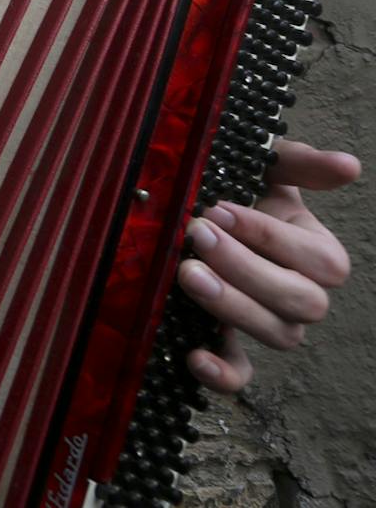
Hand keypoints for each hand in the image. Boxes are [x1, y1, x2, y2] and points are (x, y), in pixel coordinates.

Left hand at [177, 137, 357, 392]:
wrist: (197, 212)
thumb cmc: (241, 187)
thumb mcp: (266, 167)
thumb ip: (302, 163)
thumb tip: (350, 166)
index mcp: (319, 254)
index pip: (320, 262)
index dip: (271, 238)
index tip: (220, 208)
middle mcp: (304, 295)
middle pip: (301, 301)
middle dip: (247, 268)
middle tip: (197, 235)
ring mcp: (272, 324)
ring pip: (278, 334)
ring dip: (234, 308)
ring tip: (187, 273)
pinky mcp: (233, 344)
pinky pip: (241, 373)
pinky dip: (223, 373)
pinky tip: (194, 355)